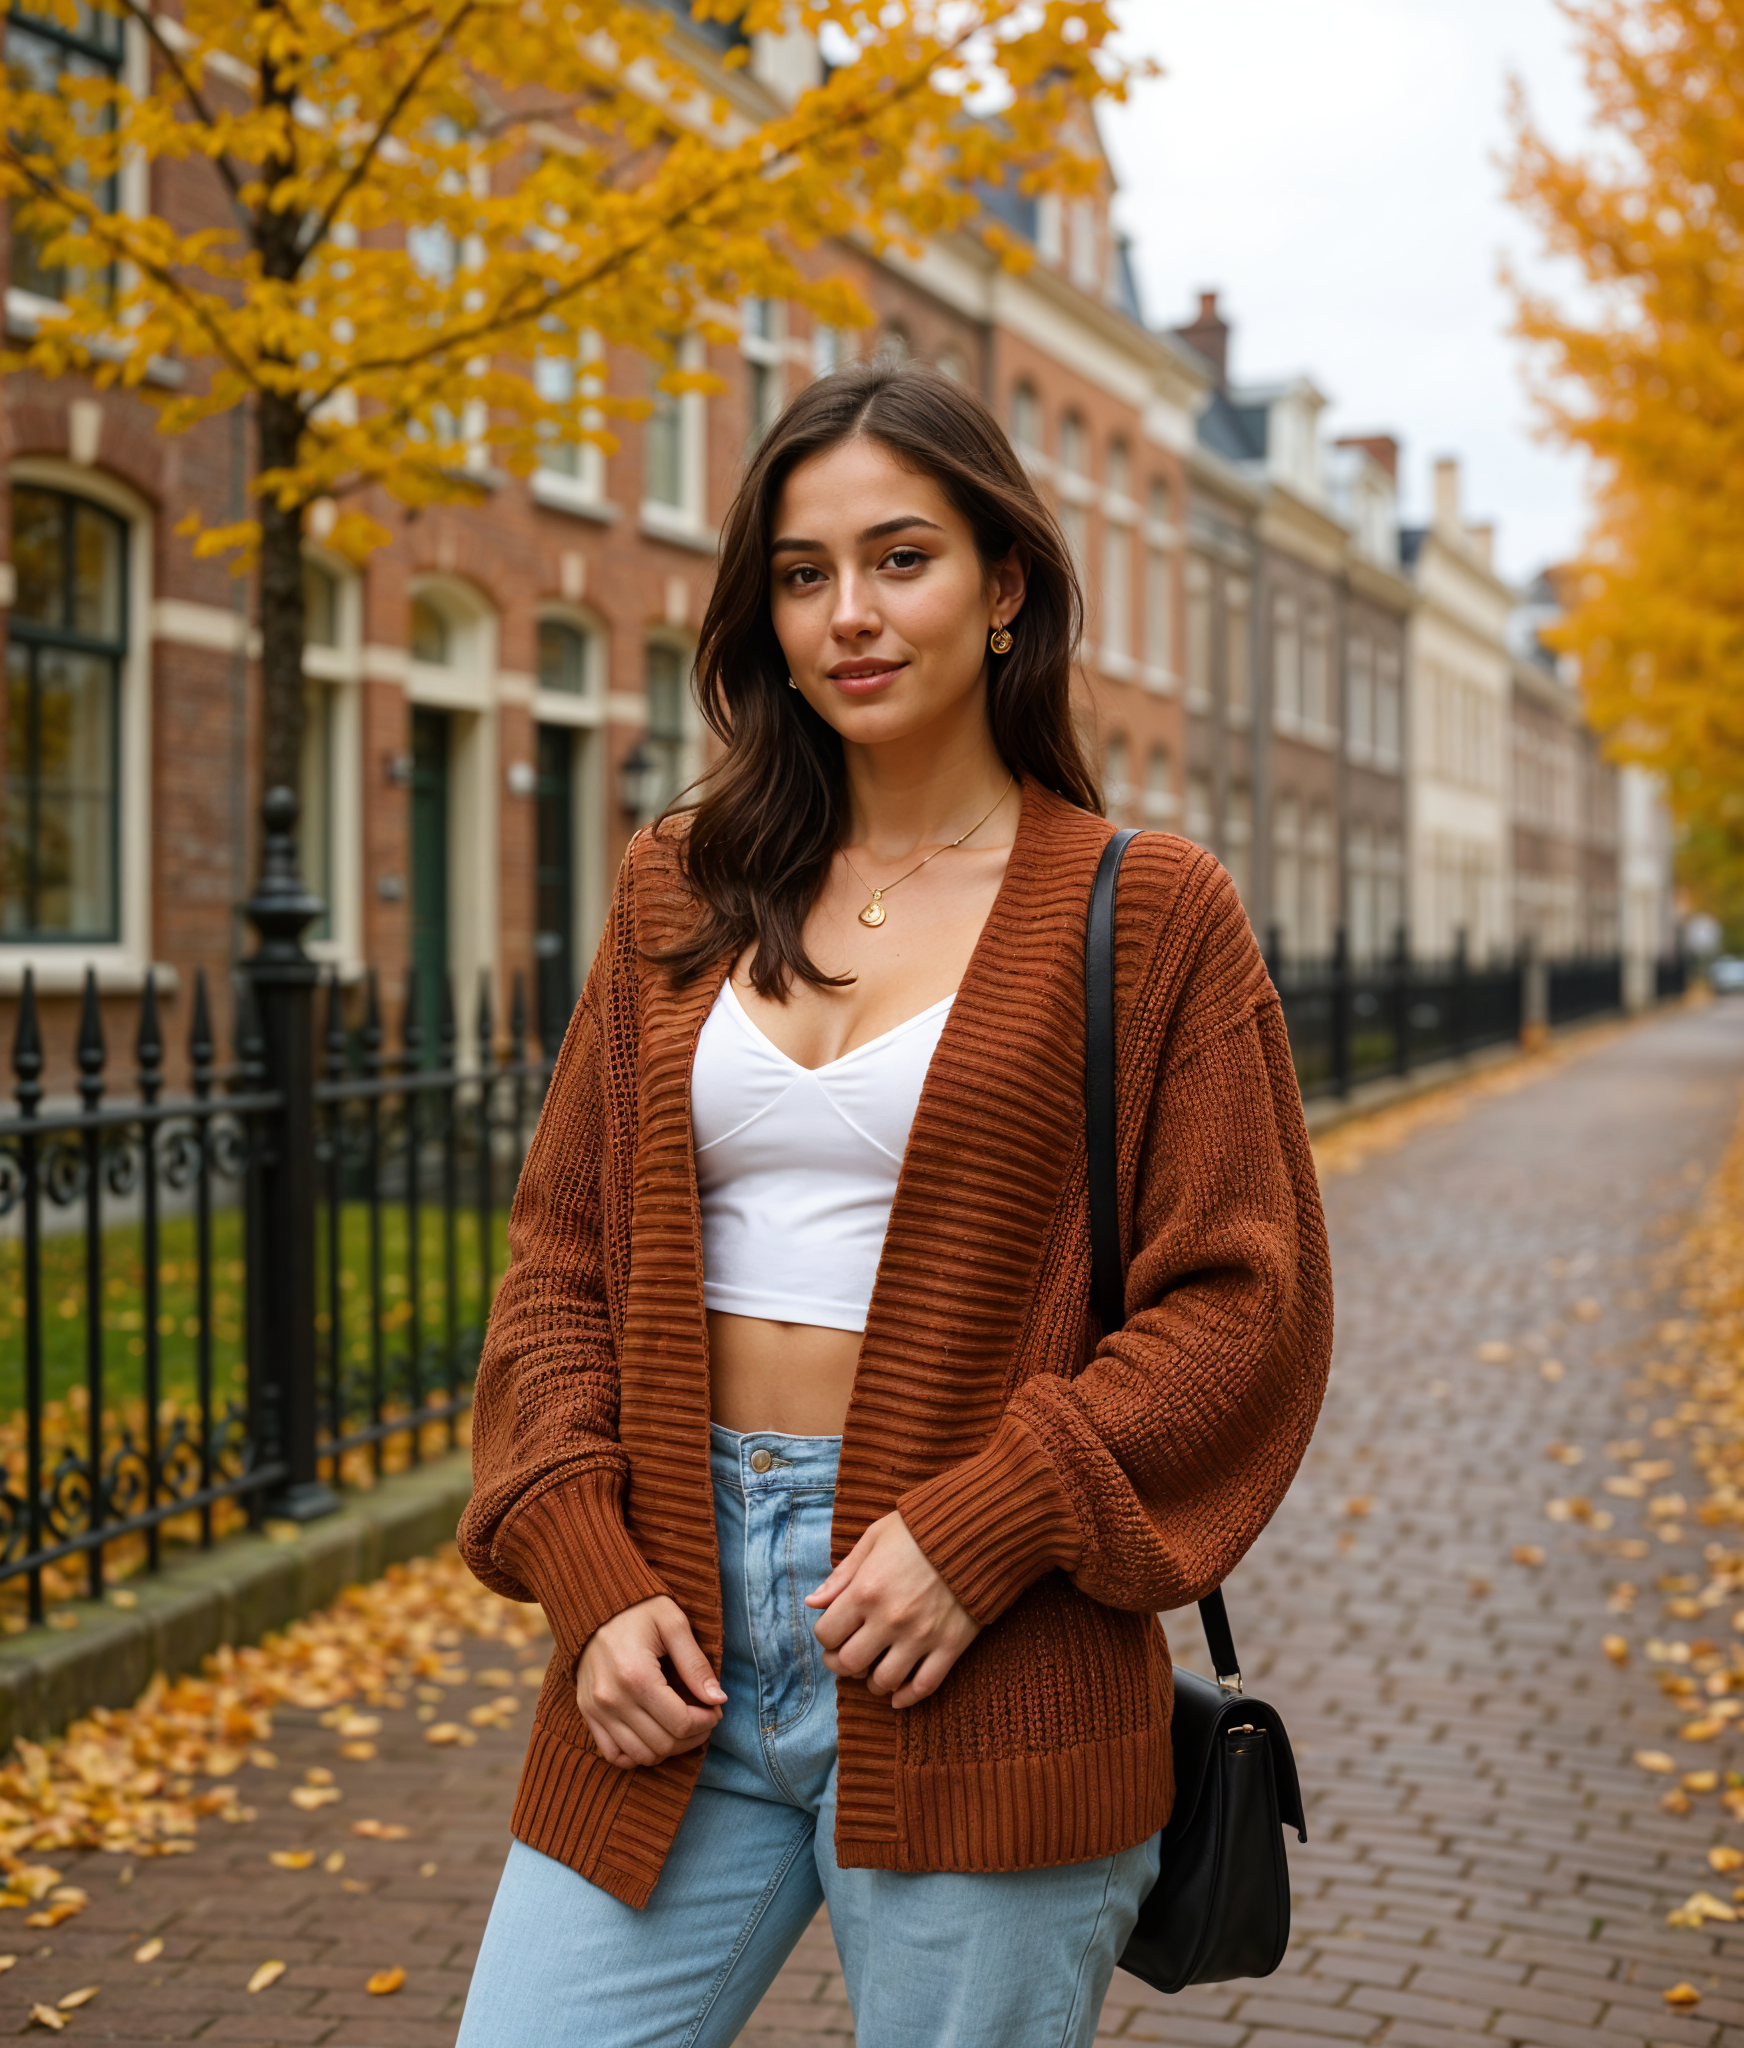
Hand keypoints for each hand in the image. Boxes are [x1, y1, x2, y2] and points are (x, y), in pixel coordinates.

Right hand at [574, 1596, 725, 1768]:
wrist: (595, 1602)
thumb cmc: (639, 1609)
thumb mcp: (674, 1624)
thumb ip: (696, 1664)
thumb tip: (718, 1699)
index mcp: (635, 1675)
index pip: (680, 1722)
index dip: (706, 1721)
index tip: (716, 1708)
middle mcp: (612, 1699)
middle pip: (663, 1744)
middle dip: (693, 1736)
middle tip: (705, 1716)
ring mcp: (596, 1710)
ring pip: (640, 1756)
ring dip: (669, 1748)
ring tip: (683, 1725)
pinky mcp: (587, 1713)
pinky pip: (613, 1754)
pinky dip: (637, 1755)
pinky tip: (654, 1735)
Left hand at [806, 1512, 979, 1708]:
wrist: (976, 1531)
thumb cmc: (919, 1531)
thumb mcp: (874, 1539)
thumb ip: (842, 1574)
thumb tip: (812, 1603)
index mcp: (866, 1591)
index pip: (827, 1634)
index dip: (826, 1637)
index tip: (834, 1632)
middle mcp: (890, 1619)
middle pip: (849, 1664)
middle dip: (841, 1664)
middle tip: (846, 1655)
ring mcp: (921, 1636)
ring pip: (884, 1682)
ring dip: (872, 1681)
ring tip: (874, 1669)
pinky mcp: (950, 1646)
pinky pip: (924, 1686)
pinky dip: (907, 1697)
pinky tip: (897, 1695)